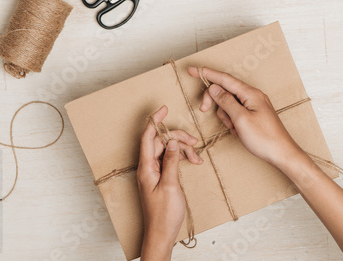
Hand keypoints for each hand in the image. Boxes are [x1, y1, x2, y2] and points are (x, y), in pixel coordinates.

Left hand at [137, 105, 202, 260]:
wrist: (162, 233)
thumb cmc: (164, 213)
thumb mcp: (170, 185)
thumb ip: (171, 161)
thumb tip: (173, 142)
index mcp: (146, 167)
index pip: (148, 137)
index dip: (155, 121)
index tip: (164, 109)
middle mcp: (148, 167)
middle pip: (161, 142)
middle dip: (178, 138)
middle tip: (194, 142)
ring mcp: (154, 172)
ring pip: (168, 150)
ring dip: (183, 150)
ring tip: (196, 157)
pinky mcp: (161, 177)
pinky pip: (171, 160)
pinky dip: (182, 158)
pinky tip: (193, 162)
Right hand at [187, 67, 303, 167]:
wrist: (282, 153)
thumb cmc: (264, 138)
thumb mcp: (240, 119)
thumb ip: (226, 102)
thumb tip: (214, 88)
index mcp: (250, 93)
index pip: (224, 79)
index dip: (207, 74)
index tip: (192, 70)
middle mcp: (253, 96)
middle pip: (225, 90)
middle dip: (214, 100)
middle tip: (203, 109)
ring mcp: (254, 105)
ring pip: (229, 103)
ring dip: (225, 115)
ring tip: (234, 128)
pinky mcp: (254, 114)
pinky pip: (236, 112)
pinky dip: (233, 121)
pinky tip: (239, 131)